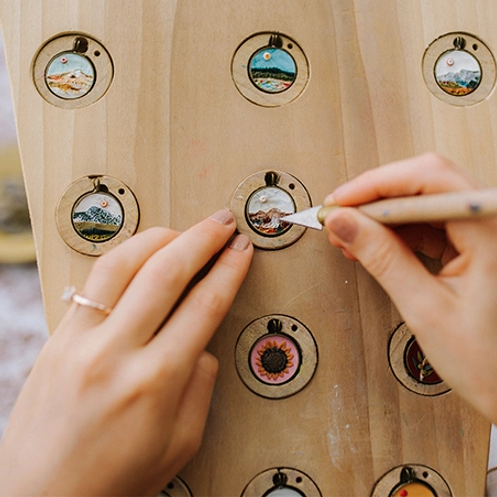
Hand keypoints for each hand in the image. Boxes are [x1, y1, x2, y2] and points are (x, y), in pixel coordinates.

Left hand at [0, 210, 252, 496]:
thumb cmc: (113, 482)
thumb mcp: (180, 444)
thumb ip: (200, 385)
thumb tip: (200, 341)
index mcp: (155, 383)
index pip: (204, 305)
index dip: (229, 270)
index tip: (243, 249)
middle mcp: (115, 352)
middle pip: (167, 271)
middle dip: (203, 238)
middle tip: (223, 222)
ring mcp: (79, 341)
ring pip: (123, 262)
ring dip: (160, 237)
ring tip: (184, 231)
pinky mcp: (56, 338)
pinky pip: (94, 281)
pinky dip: (124, 257)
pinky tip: (142, 254)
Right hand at [324, 153, 496, 492]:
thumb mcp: (426, 310)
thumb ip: (382, 257)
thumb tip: (346, 223)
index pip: (428, 179)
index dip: (375, 185)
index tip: (340, 201)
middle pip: (429, 183)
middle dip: (377, 198)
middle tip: (340, 217)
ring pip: (430, 201)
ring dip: (387, 216)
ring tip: (352, 235)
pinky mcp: (490, 244)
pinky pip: (439, 223)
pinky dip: (405, 231)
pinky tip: (378, 244)